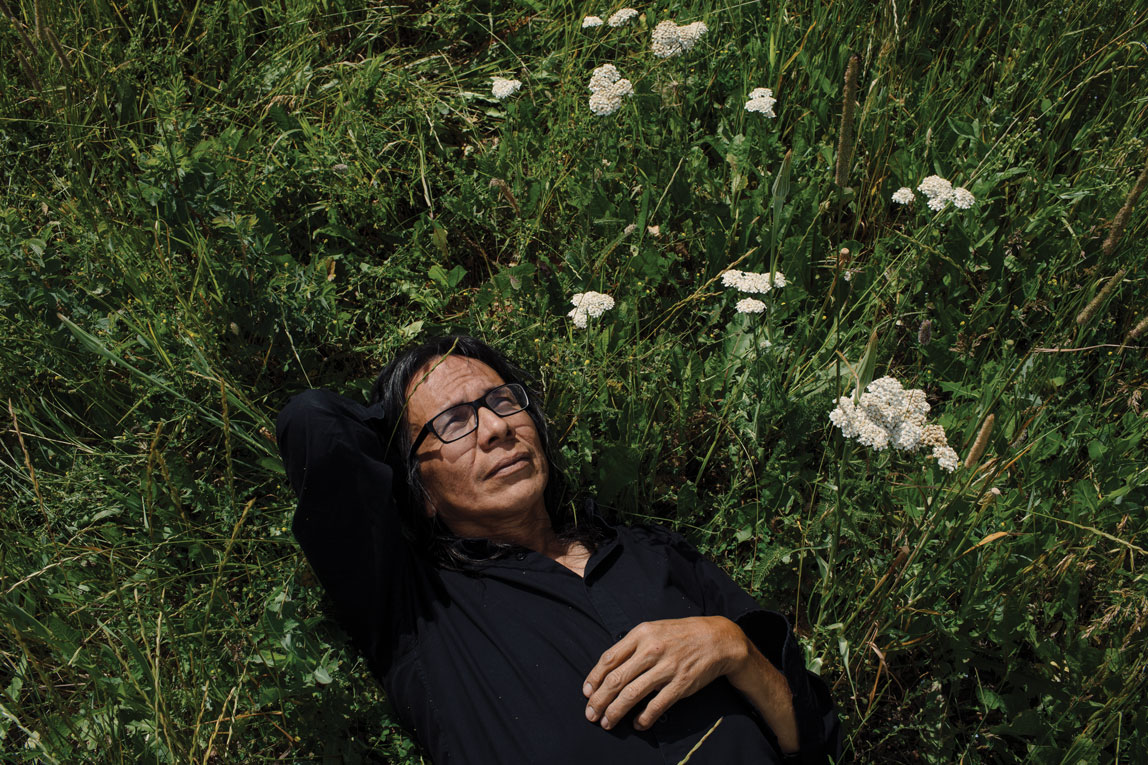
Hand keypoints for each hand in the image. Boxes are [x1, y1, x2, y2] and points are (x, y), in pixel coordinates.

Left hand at [582, 616, 748, 730]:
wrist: (716, 639)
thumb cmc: (680, 635)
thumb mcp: (653, 630)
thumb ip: (631, 646)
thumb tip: (607, 669)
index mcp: (641, 634)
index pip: (609, 659)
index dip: (594, 678)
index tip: (586, 692)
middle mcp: (652, 650)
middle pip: (616, 679)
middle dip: (599, 700)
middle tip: (591, 714)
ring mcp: (666, 668)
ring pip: (632, 694)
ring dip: (615, 711)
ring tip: (607, 722)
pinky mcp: (680, 684)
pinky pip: (657, 705)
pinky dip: (644, 718)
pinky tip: (637, 724)